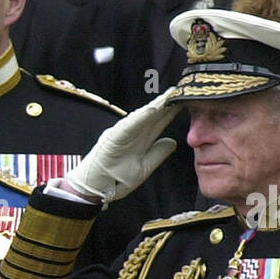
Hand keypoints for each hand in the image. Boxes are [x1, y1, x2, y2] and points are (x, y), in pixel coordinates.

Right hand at [58, 89, 180, 204]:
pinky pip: (129, 126)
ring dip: (155, 106)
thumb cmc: (115, 180)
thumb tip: (173, 142)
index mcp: (140, 141)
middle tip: (182, 89)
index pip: (159, 123)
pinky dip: (140, 117)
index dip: (171, 112)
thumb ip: (157, 154)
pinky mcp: (112, 138)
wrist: (93, 189)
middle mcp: (132, 134)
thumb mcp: (143, 168)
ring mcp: (121, 134)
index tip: (186, 101)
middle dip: (166, 103)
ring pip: (141, 117)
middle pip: (152, 116)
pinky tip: (152, 109)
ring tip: (170, 95)